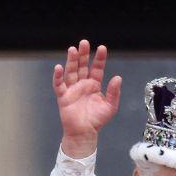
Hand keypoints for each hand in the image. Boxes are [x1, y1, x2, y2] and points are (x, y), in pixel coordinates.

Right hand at [53, 40, 121, 157]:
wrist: (85, 132)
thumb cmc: (97, 119)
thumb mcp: (110, 106)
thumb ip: (113, 92)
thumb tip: (118, 77)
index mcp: (94, 85)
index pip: (97, 68)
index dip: (99, 59)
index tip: (102, 48)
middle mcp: (82, 84)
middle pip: (82, 66)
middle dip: (84, 55)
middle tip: (84, 42)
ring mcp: (72, 89)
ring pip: (71, 71)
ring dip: (72, 61)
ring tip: (73, 49)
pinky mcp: (63, 96)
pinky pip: (59, 84)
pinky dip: (58, 76)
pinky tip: (59, 67)